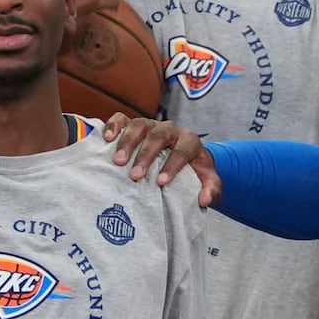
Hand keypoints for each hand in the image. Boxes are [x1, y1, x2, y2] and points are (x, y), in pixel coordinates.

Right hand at [101, 114, 219, 204]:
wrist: (186, 156)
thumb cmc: (195, 170)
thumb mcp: (209, 180)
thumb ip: (212, 189)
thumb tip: (204, 199)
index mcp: (190, 140)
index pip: (182, 149)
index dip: (172, 165)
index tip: (161, 182)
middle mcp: (170, 129)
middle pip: (158, 136)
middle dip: (146, 155)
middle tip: (135, 175)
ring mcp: (151, 125)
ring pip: (139, 125)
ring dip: (128, 142)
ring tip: (118, 161)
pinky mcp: (134, 124)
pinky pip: (122, 119)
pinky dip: (114, 126)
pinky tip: (107, 139)